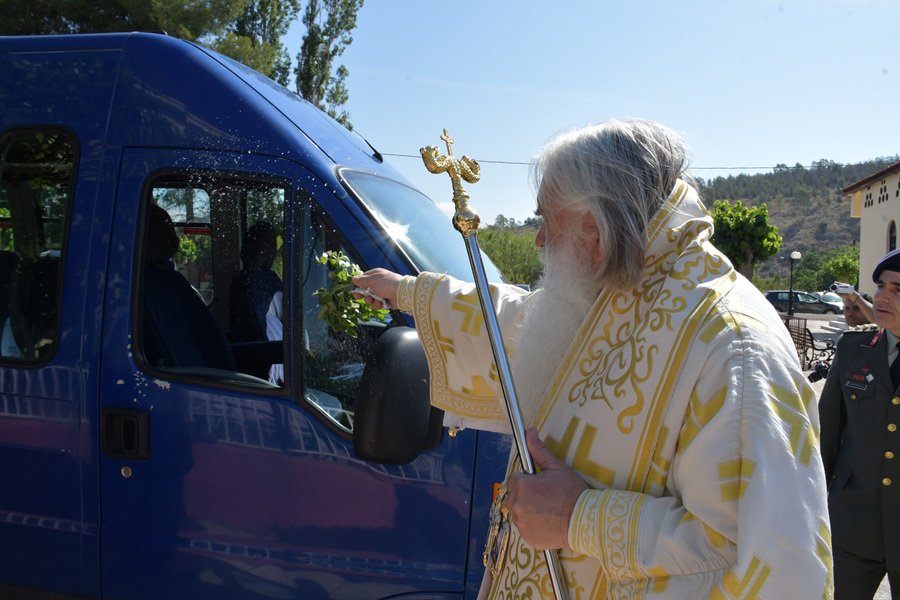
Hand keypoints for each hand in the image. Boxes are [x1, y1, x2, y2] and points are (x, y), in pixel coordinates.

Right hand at [352, 268, 402, 309]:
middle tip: (360, 297)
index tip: (355, 290)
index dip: (358, 285)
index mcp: (375, 275)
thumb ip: (362, 281)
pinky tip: (381, 303)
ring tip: (375, 300)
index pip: (363, 279)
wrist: (401, 293)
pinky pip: (376, 304)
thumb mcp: (372, 280)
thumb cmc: (386, 284)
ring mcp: (381, 292)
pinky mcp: (384, 301)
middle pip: (365, 291)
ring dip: (371, 301)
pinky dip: (378, 305)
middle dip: (363, 295)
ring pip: (370, 299)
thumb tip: (353, 278)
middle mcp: (377, 283)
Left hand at [506, 428, 587, 550]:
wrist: (585, 520)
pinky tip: (548, 522)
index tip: (541, 484)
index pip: (515, 479)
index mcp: (521, 486)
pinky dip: (533, 526)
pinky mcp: (528, 538)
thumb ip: (539, 450)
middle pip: (515, 496)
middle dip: (526, 495)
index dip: (528, 480)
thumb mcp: (557, 467)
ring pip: (519, 513)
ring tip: (548, 510)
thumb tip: (529, 431)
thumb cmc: (571, 492)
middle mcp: (516, 506)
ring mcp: (521, 524)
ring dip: (528, 510)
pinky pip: (525, 528)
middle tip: (546, 497)